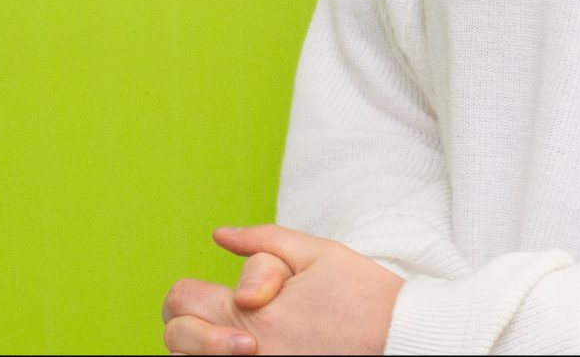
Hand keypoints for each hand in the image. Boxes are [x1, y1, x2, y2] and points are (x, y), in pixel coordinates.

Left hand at [160, 225, 403, 355]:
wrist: (402, 340)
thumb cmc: (364, 297)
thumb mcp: (318, 252)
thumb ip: (263, 240)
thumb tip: (219, 235)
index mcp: (251, 312)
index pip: (181, 301)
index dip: (193, 292)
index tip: (217, 294)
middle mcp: (246, 352)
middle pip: (177, 341)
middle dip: (192, 325)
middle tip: (228, 323)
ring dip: (204, 352)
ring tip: (237, 342)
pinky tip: (256, 352)